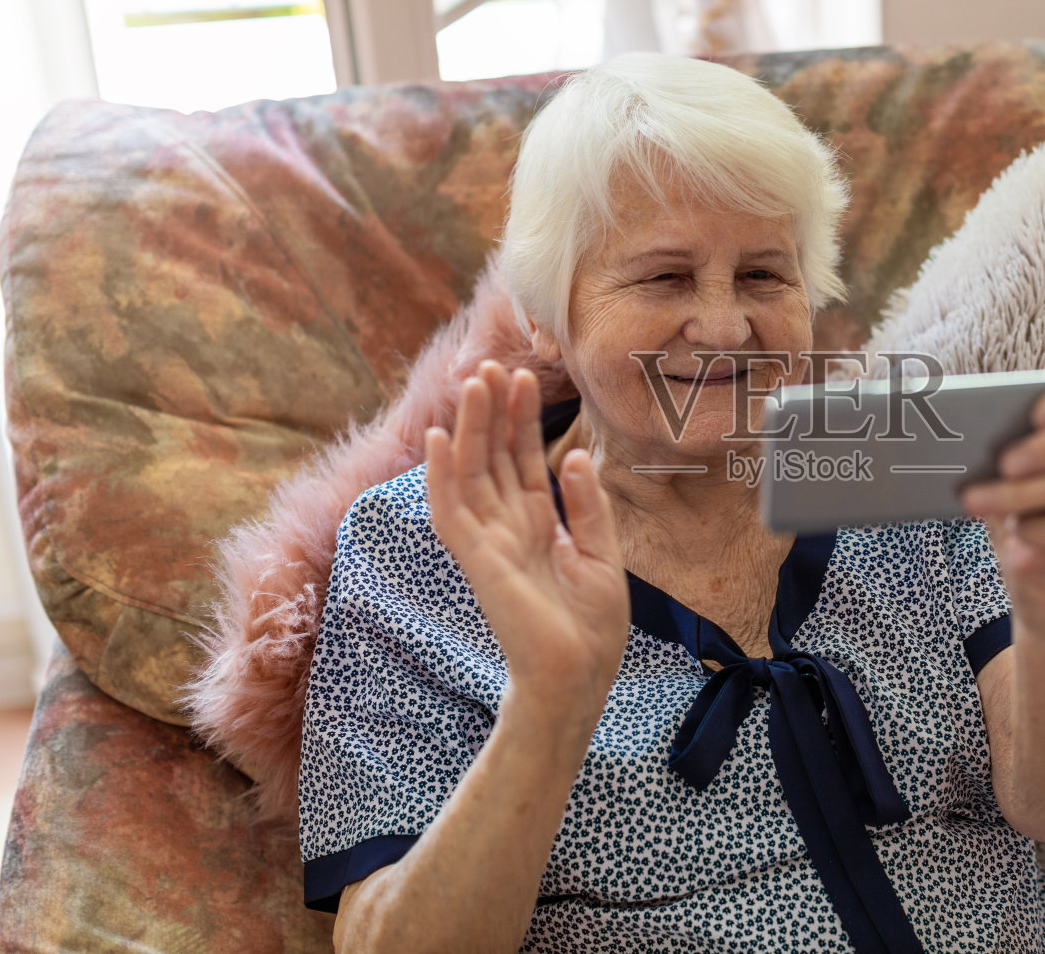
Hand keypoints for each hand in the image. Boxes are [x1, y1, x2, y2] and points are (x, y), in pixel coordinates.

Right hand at [425, 361, 629, 727]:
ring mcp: (491, 544)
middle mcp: (509, 530)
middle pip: (495, 459)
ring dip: (471, 428)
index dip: (521, 421)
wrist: (579, 679)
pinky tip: (442, 439)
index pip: (523, 463)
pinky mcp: (481, 561)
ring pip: (473, 474)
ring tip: (474, 382)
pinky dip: (443, 476)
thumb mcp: (602, 556)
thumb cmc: (590, 630)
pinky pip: (453, 512)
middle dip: (494, 412)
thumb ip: (587, 506)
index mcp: (539, 528)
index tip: (523, 377)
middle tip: (493, 364)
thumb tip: (571, 455)